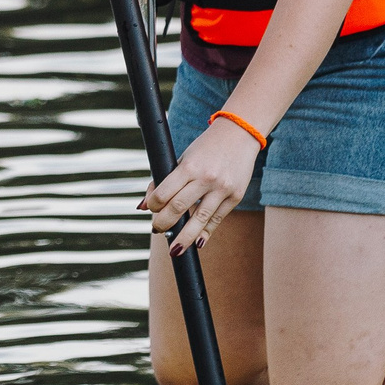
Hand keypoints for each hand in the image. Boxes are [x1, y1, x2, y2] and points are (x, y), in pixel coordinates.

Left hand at [141, 117, 260, 254]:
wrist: (240, 134)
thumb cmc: (206, 148)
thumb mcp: (184, 158)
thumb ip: (165, 180)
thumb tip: (144, 206)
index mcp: (189, 166)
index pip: (164, 193)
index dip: (153, 206)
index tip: (150, 210)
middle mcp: (206, 178)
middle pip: (179, 208)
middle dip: (164, 223)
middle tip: (157, 230)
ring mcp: (222, 188)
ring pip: (199, 219)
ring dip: (184, 238)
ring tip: (174, 250)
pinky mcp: (235, 196)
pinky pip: (217, 219)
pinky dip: (206, 233)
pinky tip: (197, 243)